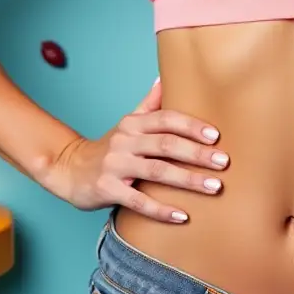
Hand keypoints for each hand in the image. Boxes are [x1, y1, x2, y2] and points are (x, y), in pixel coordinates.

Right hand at [42, 77, 229, 221]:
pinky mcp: (107, 189)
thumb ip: (150, 104)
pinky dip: (161, 209)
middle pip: (166, 144)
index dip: (192, 126)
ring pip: (157, 171)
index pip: (167, 119)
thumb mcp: (128, 123)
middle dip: (197, 153)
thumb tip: (165, 77)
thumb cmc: (110, 147)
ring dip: (188, 180)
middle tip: (224, 163)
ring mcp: (115, 165)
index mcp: (133, 123)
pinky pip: (138, 200)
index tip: (216, 136)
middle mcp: (125, 140)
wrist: (69, 169)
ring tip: (214, 187)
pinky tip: (182, 216)